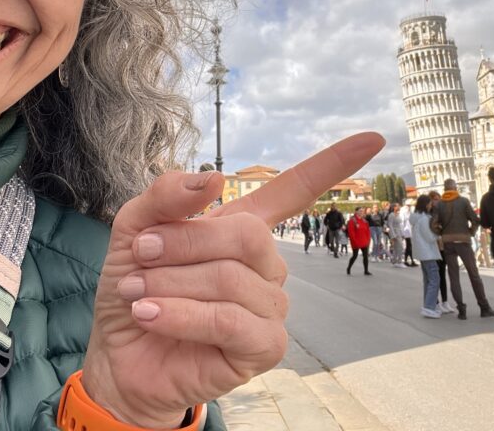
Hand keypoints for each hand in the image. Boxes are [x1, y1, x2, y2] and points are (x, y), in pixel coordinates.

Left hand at [80, 132, 384, 427]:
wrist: (119, 355)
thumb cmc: (135, 288)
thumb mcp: (136, 229)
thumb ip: (167, 196)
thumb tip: (217, 178)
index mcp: (244, 228)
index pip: (297, 190)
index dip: (334, 163)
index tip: (373, 139)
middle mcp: (266, 265)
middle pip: (246, 233)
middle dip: (183, 241)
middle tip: (141, 256)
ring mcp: (270, 306)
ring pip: (230, 278)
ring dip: (170, 283)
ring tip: (137, 293)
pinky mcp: (264, 347)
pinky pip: (228, 320)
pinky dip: (180, 315)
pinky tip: (149, 314)